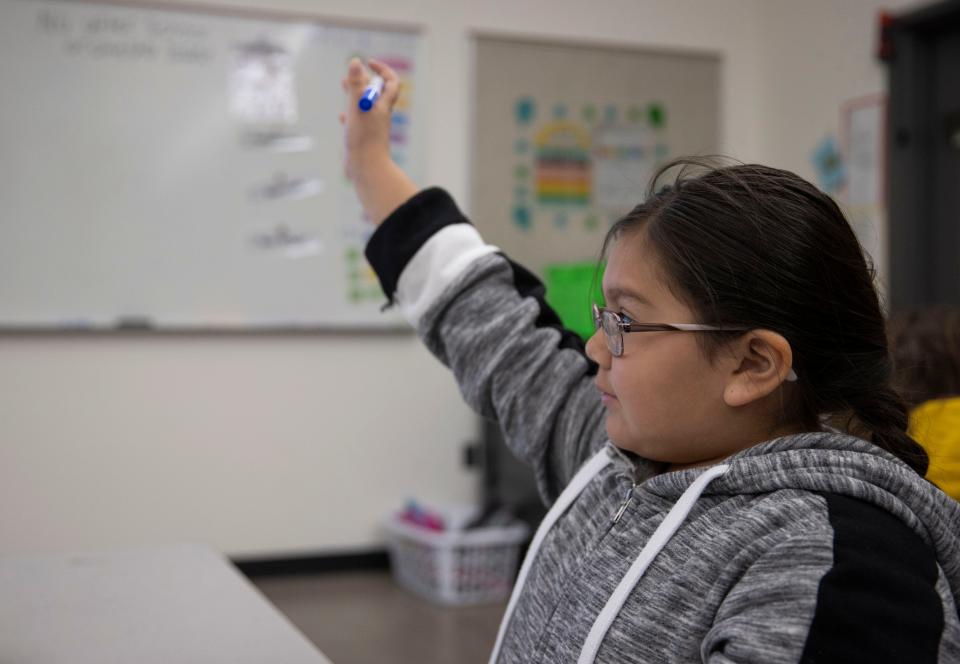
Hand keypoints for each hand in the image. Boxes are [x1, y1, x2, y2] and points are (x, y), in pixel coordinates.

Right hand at [340, 58, 400, 181]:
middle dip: (365, 80)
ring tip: (343, 87)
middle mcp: (380, 116)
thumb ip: (356, 84)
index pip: (391, 82)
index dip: (382, 70)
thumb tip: (356, 62)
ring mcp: (372, 129)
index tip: (368, 64)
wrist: (367, 170)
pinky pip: (358, 125)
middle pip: (377, 93)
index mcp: (383, 107)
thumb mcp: (358, 107)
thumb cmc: (363, 139)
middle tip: (351, 74)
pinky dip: (350, 117)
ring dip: (355, 95)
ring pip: (366, 107)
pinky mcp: (363, 140)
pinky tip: (342, 118)